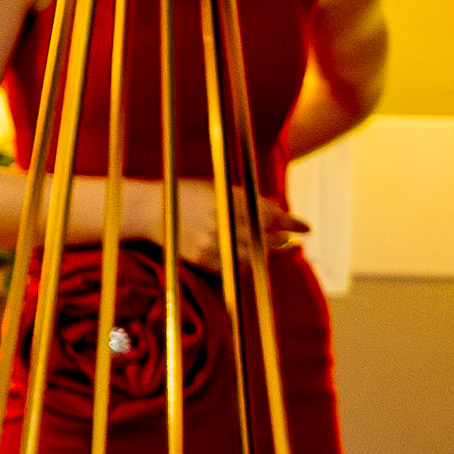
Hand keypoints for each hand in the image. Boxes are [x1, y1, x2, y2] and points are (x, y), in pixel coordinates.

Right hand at [109, 178, 292, 257]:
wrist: (147, 209)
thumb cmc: (183, 194)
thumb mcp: (215, 188)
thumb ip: (244, 197)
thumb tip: (273, 203)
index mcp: (228, 198)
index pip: (269, 213)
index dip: (291, 223)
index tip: (306, 229)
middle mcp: (223, 219)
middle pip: (264, 236)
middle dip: (280, 239)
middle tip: (290, 241)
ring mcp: (212, 240)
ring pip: (251, 253)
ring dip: (264, 252)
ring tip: (273, 248)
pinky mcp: (201, 256)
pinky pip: (232, 266)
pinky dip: (243, 263)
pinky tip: (248, 258)